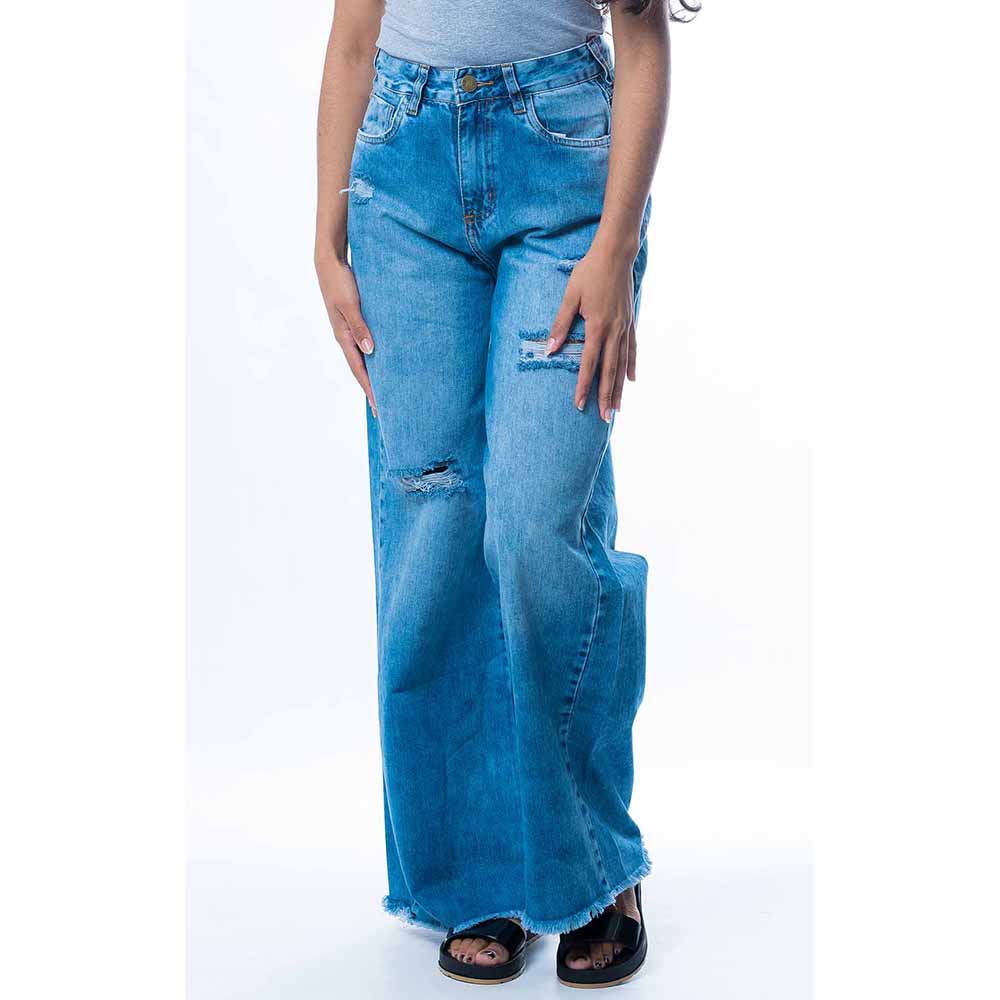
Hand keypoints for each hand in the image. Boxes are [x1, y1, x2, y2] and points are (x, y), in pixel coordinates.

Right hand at [315, 247, 376, 416]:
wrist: (329, 262)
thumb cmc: (340, 281)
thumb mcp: (350, 305)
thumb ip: (360, 327)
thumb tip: (370, 351)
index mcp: (343, 336)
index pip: (359, 370)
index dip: (369, 388)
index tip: (379, 406)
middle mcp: (345, 337)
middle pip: (360, 369)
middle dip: (371, 388)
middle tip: (382, 407)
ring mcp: (348, 329)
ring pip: (363, 358)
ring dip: (372, 374)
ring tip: (384, 389)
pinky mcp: (354, 320)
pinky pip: (364, 344)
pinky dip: (372, 356)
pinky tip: (381, 359)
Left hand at [547, 243, 636, 421]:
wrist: (616, 253)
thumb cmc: (589, 272)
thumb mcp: (570, 296)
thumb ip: (560, 324)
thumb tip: (550, 349)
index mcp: (597, 326)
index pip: (588, 364)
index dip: (584, 386)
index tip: (580, 404)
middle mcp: (614, 331)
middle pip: (609, 371)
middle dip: (605, 396)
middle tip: (605, 418)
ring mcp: (624, 326)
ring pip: (622, 364)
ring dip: (619, 388)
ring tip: (617, 408)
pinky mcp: (630, 321)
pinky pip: (632, 349)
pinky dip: (631, 366)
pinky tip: (631, 380)